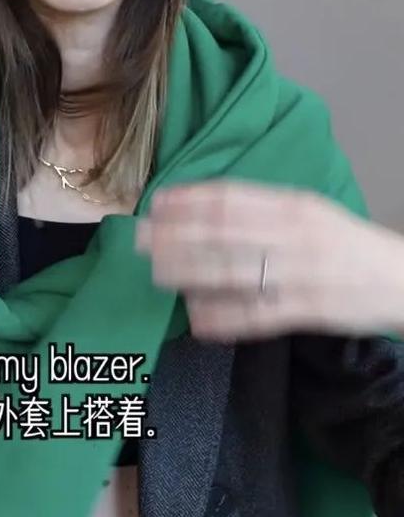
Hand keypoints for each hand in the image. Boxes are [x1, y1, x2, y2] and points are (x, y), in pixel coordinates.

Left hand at [135, 180, 403, 341]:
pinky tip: (195, 318)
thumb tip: (204, 207)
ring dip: (188, 272)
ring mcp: (299, 275)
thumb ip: (263, 208)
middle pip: (223, 233)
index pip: (231, 198)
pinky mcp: (306, 311)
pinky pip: (256, 315)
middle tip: (138, 239)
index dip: (188, 200)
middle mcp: (294, 236)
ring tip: (156, 272)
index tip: (156, 203)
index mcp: (294, 205)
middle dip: (175, 235)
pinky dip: (223, 316)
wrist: (398, 279)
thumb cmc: (344, 243)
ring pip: (233, 272)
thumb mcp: (309, 211)